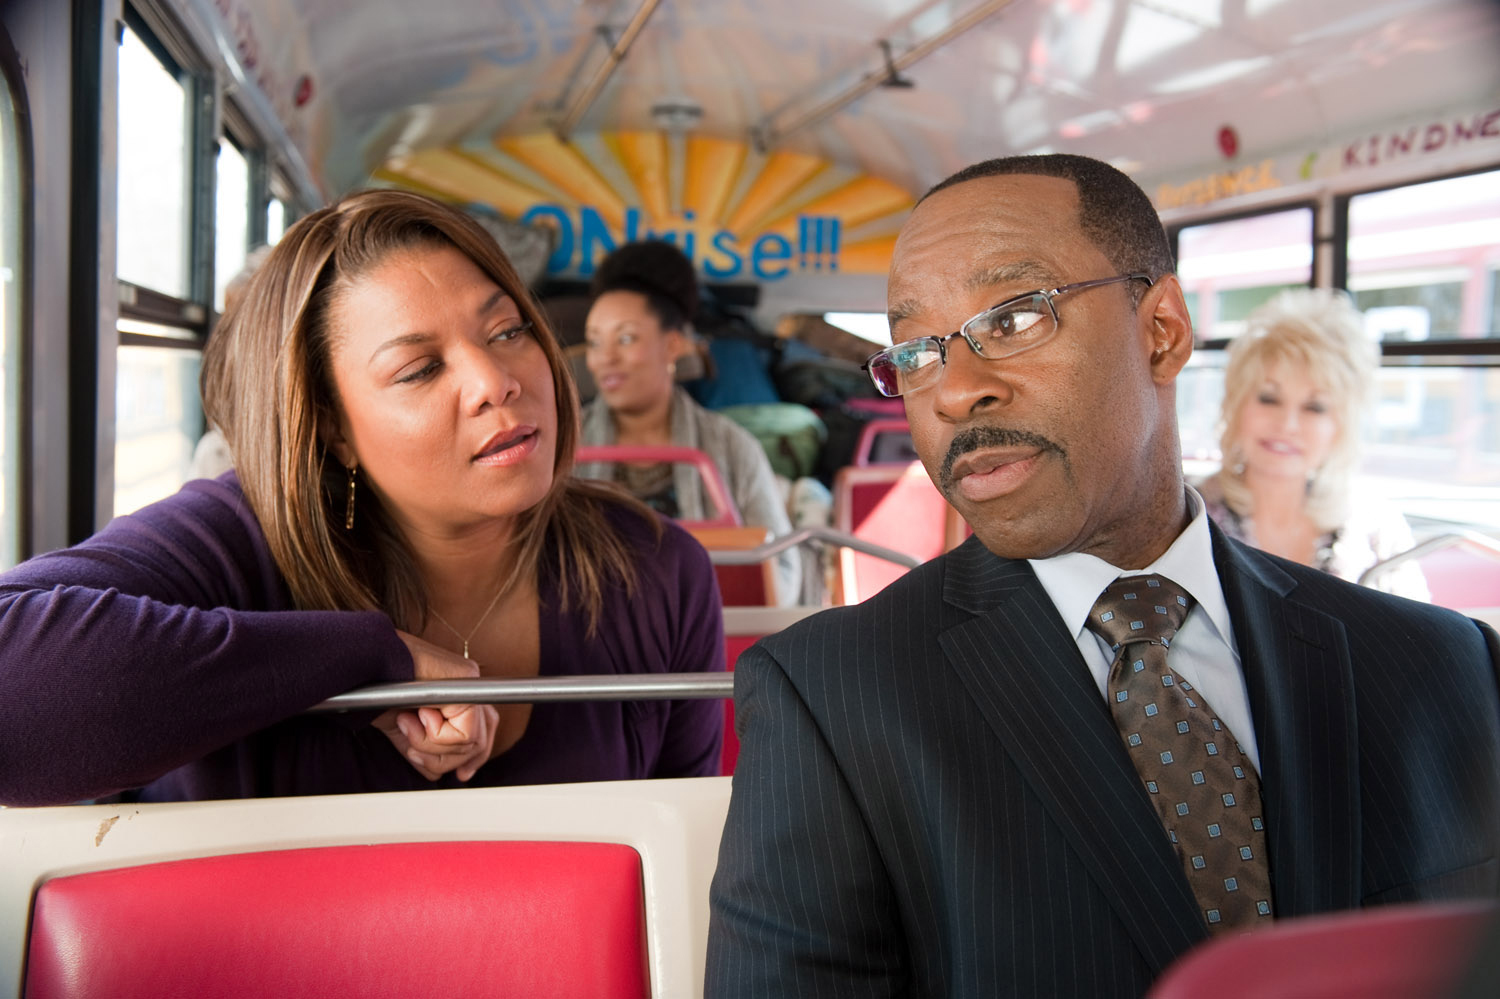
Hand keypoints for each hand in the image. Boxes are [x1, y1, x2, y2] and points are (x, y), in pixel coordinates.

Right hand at [372, 631, 499, 781]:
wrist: (366, 667)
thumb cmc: (378, 691)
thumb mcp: (404, 730)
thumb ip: (424, 749)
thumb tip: (437, 776)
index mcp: (458, 698)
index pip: (484, 735)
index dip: (475, 759)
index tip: (461, 776)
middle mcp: (469, 687)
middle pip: (479, 744)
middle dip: (442, 758)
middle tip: (411, 747)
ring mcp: (471, 680)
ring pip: (472, 742)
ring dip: (432, 745)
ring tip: (408, 724)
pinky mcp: (468, 676)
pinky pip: (466, 731)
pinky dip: (436, 735)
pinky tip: (418, 715)